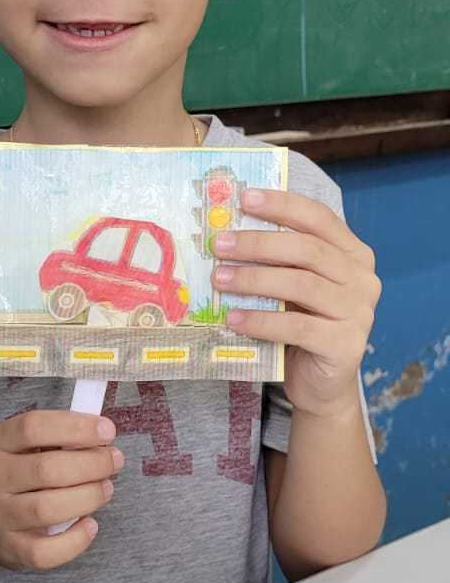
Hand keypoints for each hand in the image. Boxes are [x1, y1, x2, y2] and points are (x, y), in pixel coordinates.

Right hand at [0, 410, 121, 570]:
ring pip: (47, 508)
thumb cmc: (18, 477)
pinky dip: (76, 539)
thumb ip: (58, 439)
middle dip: (91, 464)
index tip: (107, 431)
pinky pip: (46, 551)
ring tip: (106, 488)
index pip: (33, 427)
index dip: (75, 427)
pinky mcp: (11, 550)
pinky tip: (90, 525)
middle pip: (46, 469)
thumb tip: (102, 438)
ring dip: (88, 496)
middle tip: (114, 461)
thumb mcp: (25, 447)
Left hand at [211, 188, 381, 418]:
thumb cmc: (302, 324)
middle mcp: (363, 279)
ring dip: (255, 279)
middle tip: (220, 243)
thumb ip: (279, 260)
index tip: (244, 198)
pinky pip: (297, 327)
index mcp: (354, 254)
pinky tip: (233, 318)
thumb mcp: (294, 286)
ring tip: (219, 278)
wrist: (320, 384)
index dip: (282, 205)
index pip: (319, 218)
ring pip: (302, 285)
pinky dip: (261, 321)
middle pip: (307, 250)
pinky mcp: (346, 346)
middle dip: (259, 243)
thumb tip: (228, 230)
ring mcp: (360, 313)